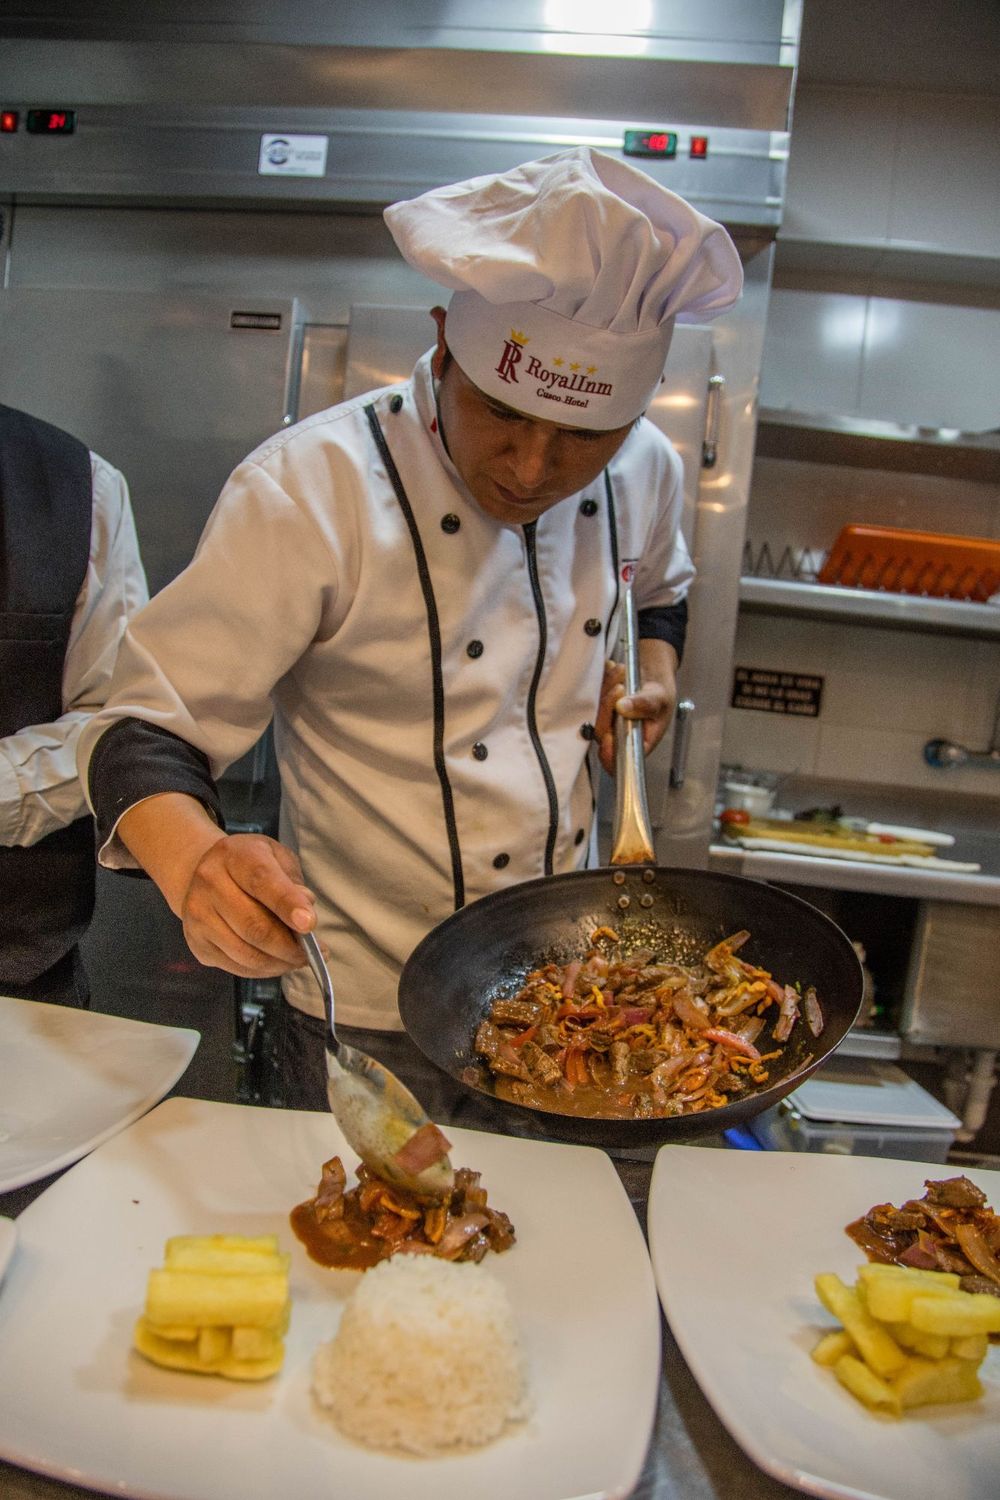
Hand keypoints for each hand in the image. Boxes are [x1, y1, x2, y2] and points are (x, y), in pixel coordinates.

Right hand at [179, 833, 316, 978]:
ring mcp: (198, 915)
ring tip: (298, 960)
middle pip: (254, 926)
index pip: (262, 881)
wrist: (203, 873)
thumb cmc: (249, 865)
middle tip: (312, 953)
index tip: (309, 925)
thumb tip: (305, 911)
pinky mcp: (197, 943)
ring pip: (246, 953)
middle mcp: (209, 883)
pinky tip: (277, 963)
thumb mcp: (276, 858)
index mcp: (233, 854)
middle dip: (289, 946)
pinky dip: (263, 971)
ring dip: (279, 963)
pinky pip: (236, 967)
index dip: (287, 904)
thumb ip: (292, 881)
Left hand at [594, 639, 678, 775]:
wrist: (652, 678)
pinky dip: (601, 681)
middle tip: (620, 687)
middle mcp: (618, 737)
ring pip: (594, 711)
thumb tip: (623, 707)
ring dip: (606, 689)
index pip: (618, 760)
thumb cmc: (659, 696)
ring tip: (622, 673)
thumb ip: (644, 704)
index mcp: (635, 744)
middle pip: (601, 731)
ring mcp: (605, 723)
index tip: (609, 735)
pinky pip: (591, 695)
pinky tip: (614, 672)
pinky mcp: (598, 708)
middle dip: (608, 706)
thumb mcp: (659, 699)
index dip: (609, 753)